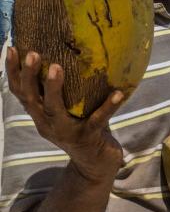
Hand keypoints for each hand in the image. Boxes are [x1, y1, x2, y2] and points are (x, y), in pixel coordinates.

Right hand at [5, 47, 124, 182]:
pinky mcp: (88, 138)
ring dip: (53, 88)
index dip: (13, 72)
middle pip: (31, 99)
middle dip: (29, 76)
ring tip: (57, 67)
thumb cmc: (85, 127)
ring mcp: (66, 132)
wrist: (96, 163)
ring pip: (54, 110)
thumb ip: (69, 87)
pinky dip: (108, 107)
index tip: (11, 48)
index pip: (21, 92)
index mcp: (41, 114)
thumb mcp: (70, 107)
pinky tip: (117, 93)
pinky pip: (97, 120)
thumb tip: (77, 50)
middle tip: (33, 54)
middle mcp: (48, 124)